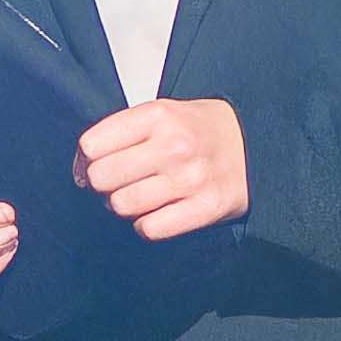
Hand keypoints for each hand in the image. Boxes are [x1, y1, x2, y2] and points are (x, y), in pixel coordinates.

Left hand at [78, 97, 250, 239]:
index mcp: (159, 115)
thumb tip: (82, 169)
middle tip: (119, 182)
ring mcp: (190, 179)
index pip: (92, 145)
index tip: (94, 163)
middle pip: (102, 177)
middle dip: (104, 184)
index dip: (87, 158)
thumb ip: (123, 132)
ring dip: (125, 206)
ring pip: (122, 205)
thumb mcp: (164, 113)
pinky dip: (147, 225)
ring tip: (141, 196)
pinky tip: (157, 212)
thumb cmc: (201, 130)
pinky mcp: (205, 208)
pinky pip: (151, 228)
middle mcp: (174, 145)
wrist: (258, 145)